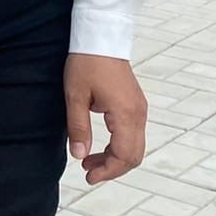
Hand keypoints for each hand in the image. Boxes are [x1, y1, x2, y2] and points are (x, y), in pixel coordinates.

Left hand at [64, 52, 146, 185]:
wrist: (100, 38)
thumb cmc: (87, 63)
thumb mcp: (75, 96)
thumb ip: (78, 128)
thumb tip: (79, 156)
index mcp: (125, 114)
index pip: (124, 155)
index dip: (108, 171)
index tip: (88, 177)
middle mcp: (138, 114)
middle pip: (134, 155)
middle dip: (112, 169)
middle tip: (88, 172)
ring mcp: (139, 109)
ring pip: (135, 147)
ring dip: (115, 159)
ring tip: (88, 161)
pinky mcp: (135, 105)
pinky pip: (133, 135)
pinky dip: (119, 146)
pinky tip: (99, 147)